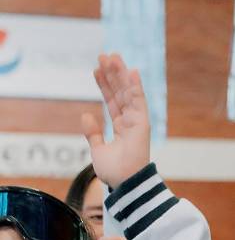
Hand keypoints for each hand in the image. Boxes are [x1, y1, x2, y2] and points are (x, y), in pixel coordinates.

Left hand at [82, 53, 150, 189]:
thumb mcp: (98, 150)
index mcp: (121, 128)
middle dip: (112, 74)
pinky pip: (139, 101)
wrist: (124, 183)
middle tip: (104, 56)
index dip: (104, 86)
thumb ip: (94, 133)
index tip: (96, 70)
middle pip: (120, 93)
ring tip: (111, 56)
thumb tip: (86, 115)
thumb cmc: (115, 172)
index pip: (112, 102)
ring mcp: (137, 122)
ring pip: (128, 93)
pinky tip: (131, 70)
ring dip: (121, 74)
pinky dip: (136, 86)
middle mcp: (130, 122)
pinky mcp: (142, 123)